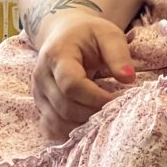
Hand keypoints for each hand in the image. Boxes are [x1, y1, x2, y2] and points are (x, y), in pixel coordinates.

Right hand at [32, 12, 136, 141]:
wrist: (62, 34)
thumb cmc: (88, 34)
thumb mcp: (108, 34)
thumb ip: (119, 54)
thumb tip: (128, 79)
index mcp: (56, 55)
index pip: (71, 85)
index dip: (94, 97)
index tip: (115, 99)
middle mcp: (41, 76)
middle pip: (64, 107)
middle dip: (89, 113)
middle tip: (109, 111)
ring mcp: (37, 94)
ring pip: (56, 121)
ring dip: (79, 126)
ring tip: (98, 118)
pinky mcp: (38, 106)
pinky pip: (49, 127)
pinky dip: (67, 132)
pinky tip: (83, 126)